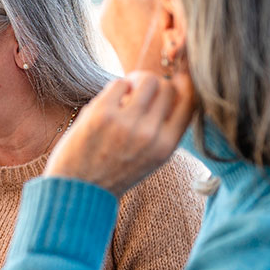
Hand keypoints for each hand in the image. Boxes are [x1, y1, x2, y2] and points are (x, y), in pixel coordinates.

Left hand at [46, 71, 195, 196]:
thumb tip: (173, 87)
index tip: (175, 79)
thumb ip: (164, 129)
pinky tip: (110, 101)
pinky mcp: (102, 114)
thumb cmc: (113, 172)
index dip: (185, 85)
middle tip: (141, 92)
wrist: (78, 190)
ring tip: (126, 95)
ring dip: (137, 82)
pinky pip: (119, 83)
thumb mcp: (150, 158)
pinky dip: (117, 87)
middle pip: (168, 87)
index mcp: (166, 146)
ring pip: (147, 80)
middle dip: (157, 84)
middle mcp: (150, 134)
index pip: (191, 102)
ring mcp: (126, 123)